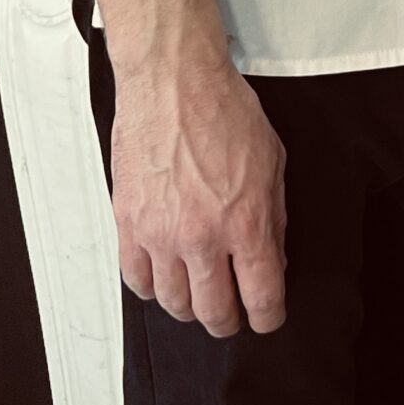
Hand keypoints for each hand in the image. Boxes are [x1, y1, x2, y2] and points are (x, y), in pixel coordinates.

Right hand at [109, 51, 288, 337]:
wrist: (173, 82)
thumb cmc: (222, 110)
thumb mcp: (272, 162)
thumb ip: (274, 218)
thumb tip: (272, 257)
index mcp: (245, 222)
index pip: (261, 297)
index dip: (268, 317)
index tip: (267, 317)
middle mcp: (201, 236)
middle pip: (214, 312)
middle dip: (228, 322)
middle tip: (232, 314)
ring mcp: (160, 234)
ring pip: (173, 303)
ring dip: (190, 306)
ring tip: (199, 295)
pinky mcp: (129, 224)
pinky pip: (136, 280)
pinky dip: (152, 288)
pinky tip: (164, 278)